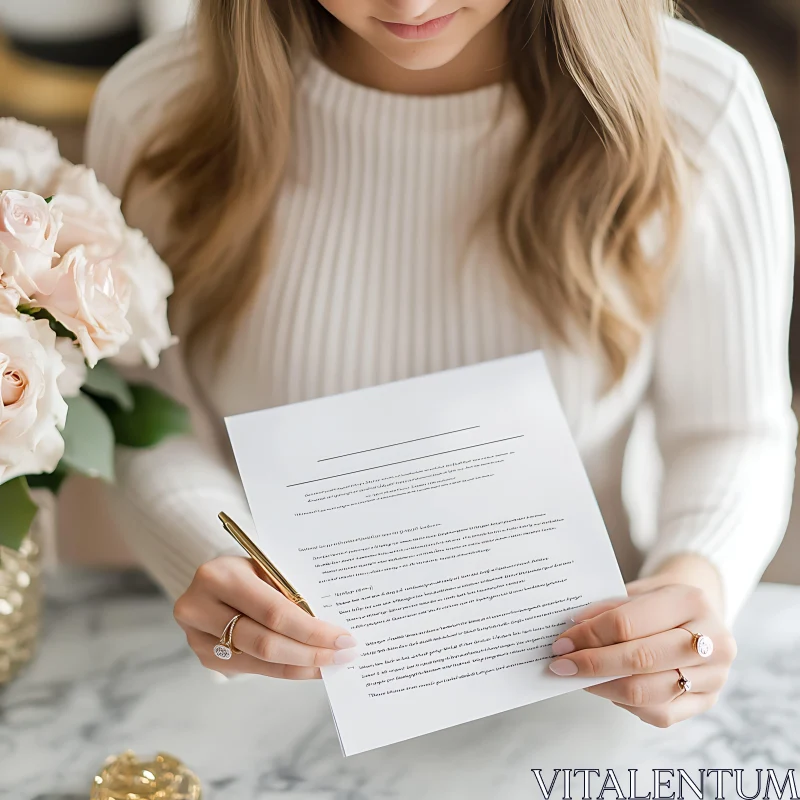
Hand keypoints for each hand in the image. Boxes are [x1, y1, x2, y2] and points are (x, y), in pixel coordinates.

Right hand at [174, 556, 357, 678]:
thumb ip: (288, 592)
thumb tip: (331, 626)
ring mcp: (198, 638)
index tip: (343, 639)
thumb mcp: (264, 566)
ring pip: (260, 662)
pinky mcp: (205, 656)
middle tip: (342, 656)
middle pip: (266, 644)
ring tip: (330, 664)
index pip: (274, 613)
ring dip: (299, 666)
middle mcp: (201, 609)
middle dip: (310, 653)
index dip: (311, 631)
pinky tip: (306, 664)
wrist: (210, 575)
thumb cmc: (246, 567)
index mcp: (219, 577)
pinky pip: (253, 668)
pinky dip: (283, 668)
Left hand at [548, 558, 736, 726]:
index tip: (562, 643)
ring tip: (579, 678)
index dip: (590, 636)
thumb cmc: (660, 601)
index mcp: (690, 601)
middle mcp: (712, 640)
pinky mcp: (709, 701)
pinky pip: (659, 713)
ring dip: (604, 687)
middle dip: (592, 664)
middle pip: (640, 660)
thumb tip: (572, 633)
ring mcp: (714, 675)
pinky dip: (626, 703)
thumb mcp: (636, 592)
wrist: (699, 613)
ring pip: (647, 692)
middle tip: (562, 665)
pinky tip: (609, 687)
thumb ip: (607, 610)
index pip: (628, 623)